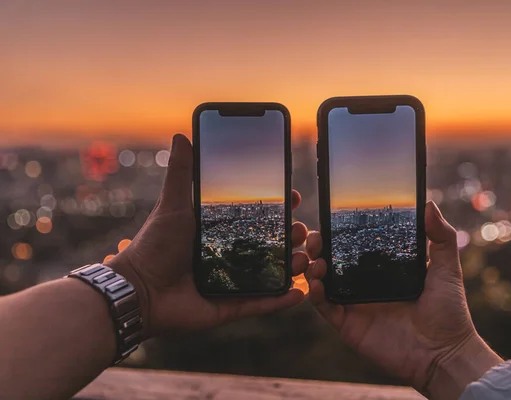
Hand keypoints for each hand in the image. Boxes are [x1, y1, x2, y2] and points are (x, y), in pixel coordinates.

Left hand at [107, 134, 308, 337]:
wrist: (138, 290)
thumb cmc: (153, 246)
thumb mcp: (172, 204)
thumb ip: (181, 172)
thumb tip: (181, 135)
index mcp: (218, 232)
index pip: (256, 218)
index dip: (277, 209)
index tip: (294, 197)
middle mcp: (228, 256)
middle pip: (269, 245)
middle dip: (291, 237)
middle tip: (301, 230)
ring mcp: (231, 283)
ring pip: (271, 274)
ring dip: (293, 267)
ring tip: (304, 259)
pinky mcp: (230, 306)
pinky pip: (261, 305)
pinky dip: (282, 301)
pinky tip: (301, 292)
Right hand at [306, 202, 501, 398]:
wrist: (445, 351)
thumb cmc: (449, 311)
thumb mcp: (446, 267)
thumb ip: (440, 236)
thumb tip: (429, 204)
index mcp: (383, 269)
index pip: (354, 245)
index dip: (338, 233)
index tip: (330, 219)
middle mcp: (365, 284)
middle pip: (331, 261)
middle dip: (318, 247)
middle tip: (315, 239)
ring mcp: (354, 305)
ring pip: (322, 282)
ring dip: (312, 268)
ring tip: (315, 261)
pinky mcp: (348, 325)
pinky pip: (324, 308)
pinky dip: (315, 295)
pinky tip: (316, 284)